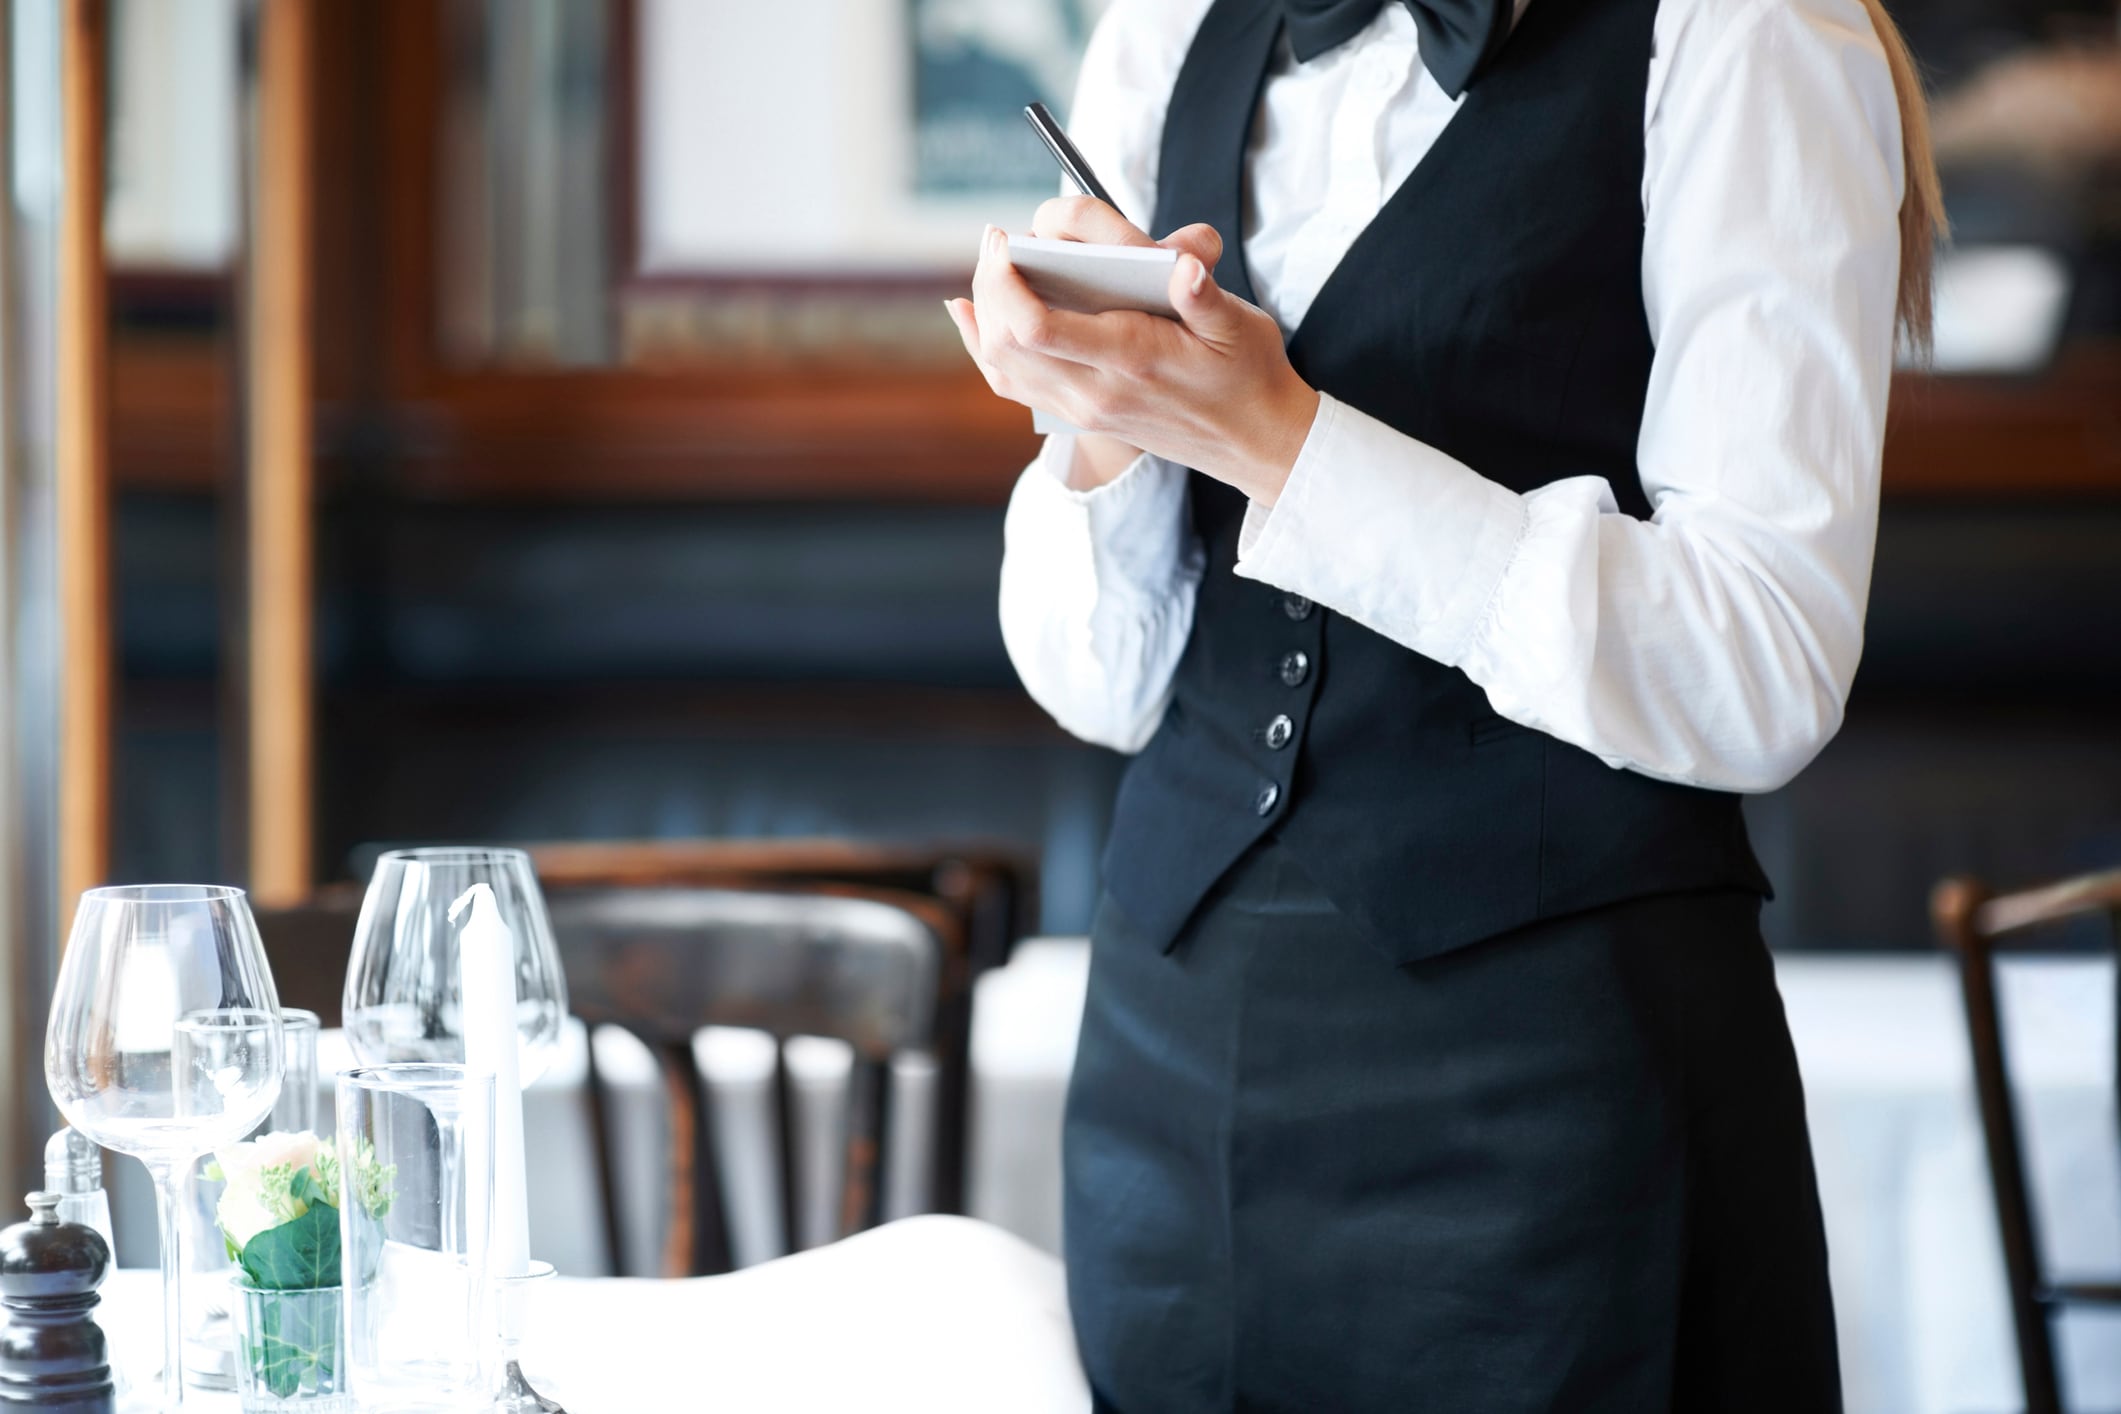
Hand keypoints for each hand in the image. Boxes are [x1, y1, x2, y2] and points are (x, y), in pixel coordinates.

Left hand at [945, 197, 1318, 504]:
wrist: (1256, 443)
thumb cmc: (1249, 376)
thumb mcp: (1242, 326)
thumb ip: (1206, 295)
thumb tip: (1186, 262)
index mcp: (1131, 360)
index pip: (1036, 326)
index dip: (1004, 280)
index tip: (1006, 239)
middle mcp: (1097, 392)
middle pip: (1004, 342)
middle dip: (989, 284)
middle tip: (1000, 240)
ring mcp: (1084, 409)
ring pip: (1000, 365)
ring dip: (983, 311)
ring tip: (991, 265)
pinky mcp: (1081, 414)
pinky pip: (1012, 384)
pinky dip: (983, 346)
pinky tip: (970, 312)